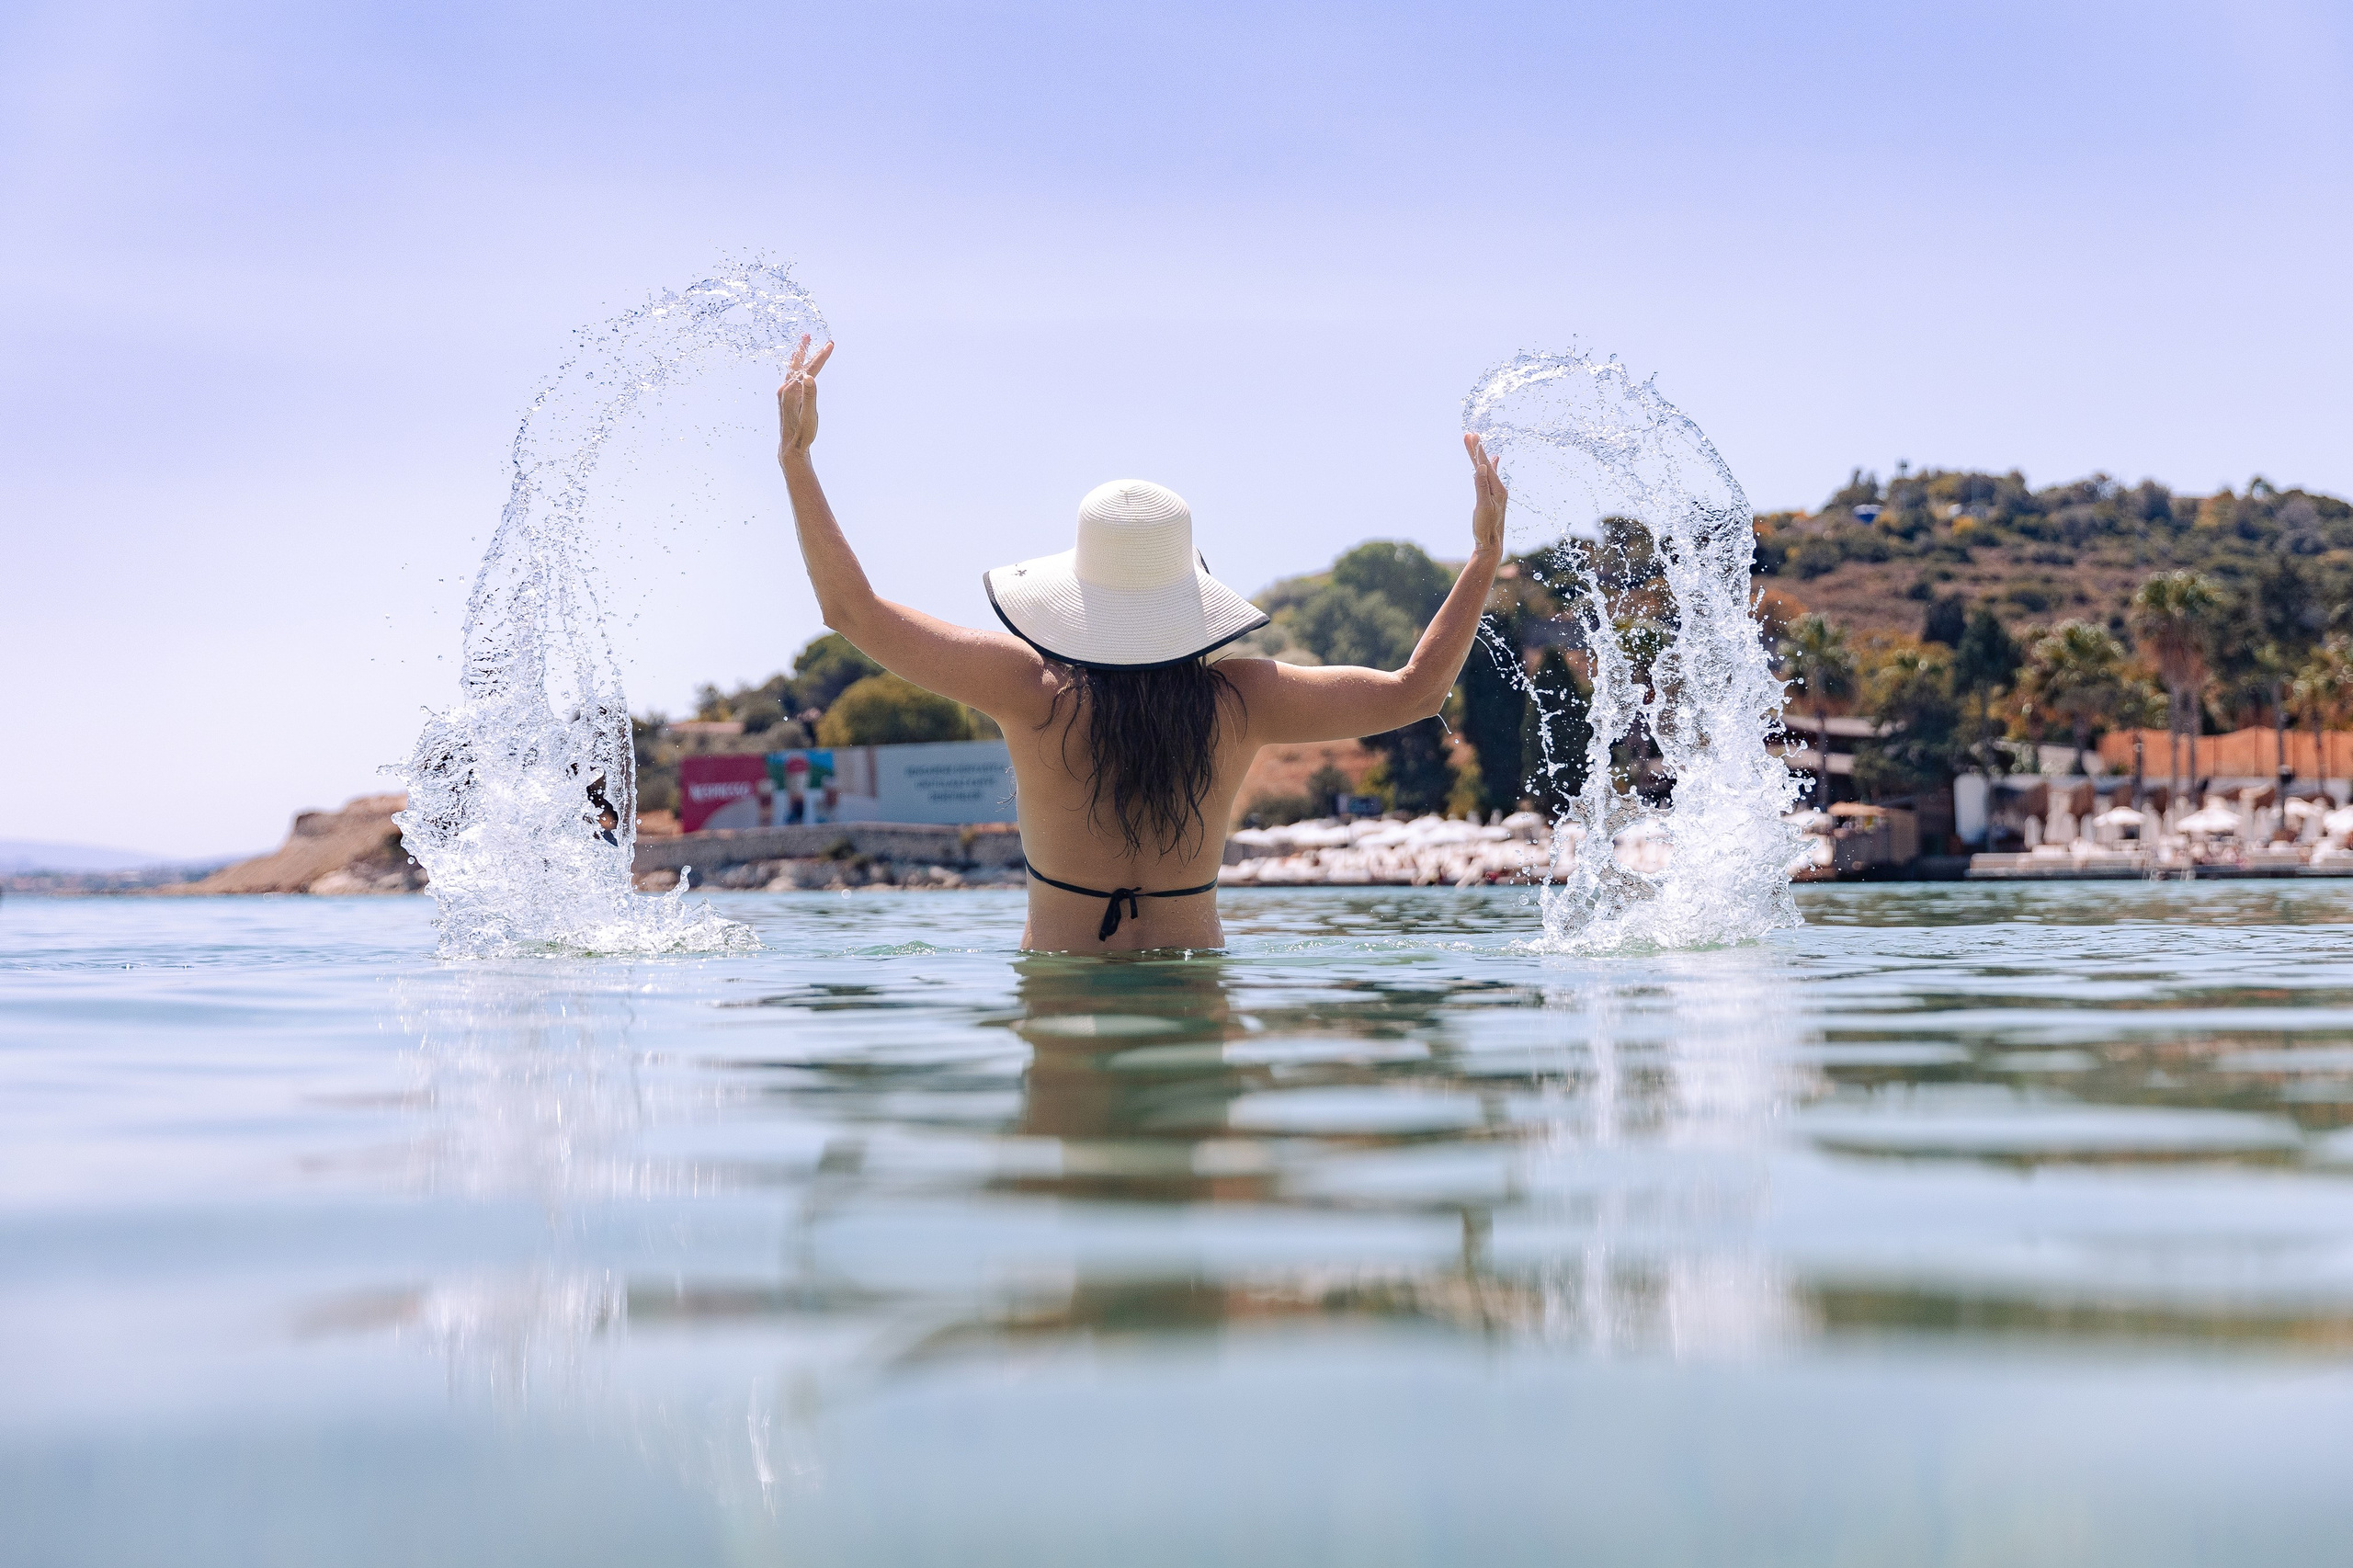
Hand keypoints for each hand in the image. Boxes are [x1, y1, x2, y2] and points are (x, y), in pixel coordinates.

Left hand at [776, 335, 833, 464]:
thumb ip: (810, 396)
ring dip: (799, 355)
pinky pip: (792, 376)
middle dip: (806, 349)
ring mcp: (784, 393)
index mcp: (792, 392)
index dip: (821, 356)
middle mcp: (785, 389)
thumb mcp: (809, 416)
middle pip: (798, 364)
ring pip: (793, 369)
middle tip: (809, 334)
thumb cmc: (803, 434)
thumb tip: (810, 376)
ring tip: (803, 343)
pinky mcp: (785, 397)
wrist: (790, 447)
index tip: (831, 344)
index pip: (810, 369)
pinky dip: (797, 366)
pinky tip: (800, 366)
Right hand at [1464, 433, 1506, 553]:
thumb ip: (1481, 486)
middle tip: (1469, 434)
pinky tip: (1493, 461)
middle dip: (1476, 450)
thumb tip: (1479, 466)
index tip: (1471, 436)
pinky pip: (1489, 476)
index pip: (1485, 465)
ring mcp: (1495, 492)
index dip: (1477, 451)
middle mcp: (1498, 487)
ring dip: (1481, 455)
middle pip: (1485, 465)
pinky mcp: (1491, 496)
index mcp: (1497, 488)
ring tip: (1479, 442)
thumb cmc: (1486, 528)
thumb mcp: (1483, 507)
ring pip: (1486, 469)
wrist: (1491, 544)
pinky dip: (1489, 466)